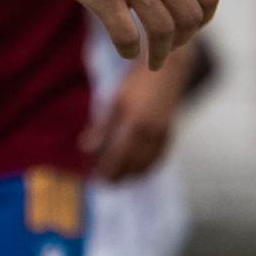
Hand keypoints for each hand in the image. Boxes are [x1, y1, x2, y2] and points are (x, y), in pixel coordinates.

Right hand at [31, 0, 223, 63]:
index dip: (204, 20)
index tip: (188, 29)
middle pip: (190, 18)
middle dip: (182, 41)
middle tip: (167, 48)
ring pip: (162, 31)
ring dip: (159, 54)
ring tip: (150, 59)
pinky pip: (126, 35)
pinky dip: (129, 50)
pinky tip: (125, 49)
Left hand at [87, 66, 181, 186]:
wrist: (167, 71)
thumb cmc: (137, 83)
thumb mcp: (116, 102)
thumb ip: (102, 127)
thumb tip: (84, 147)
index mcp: (135, 125)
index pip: (119, 156)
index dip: (109, 170)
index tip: (98, 179)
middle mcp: (151, 133)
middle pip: (133, 164)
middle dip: (120, 176)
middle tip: (106, 184)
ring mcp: (163, 135)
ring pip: (148, 164)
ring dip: (133, 175)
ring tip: (120, 181)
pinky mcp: (170, 134)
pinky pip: (159, 158)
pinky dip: (148, 167)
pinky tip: (138, 171)